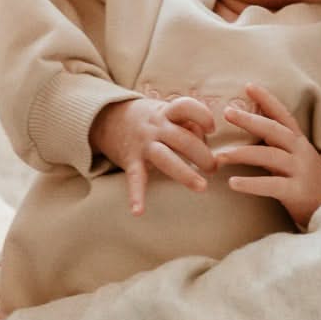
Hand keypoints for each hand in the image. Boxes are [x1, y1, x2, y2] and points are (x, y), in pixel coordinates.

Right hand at [90, 94, 216, 215]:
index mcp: (166, 112)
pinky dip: (136, 196)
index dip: (202, 116)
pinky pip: (135, 179)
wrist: (106, 117)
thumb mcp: (166, 110)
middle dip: (203, 155)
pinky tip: (138, 212)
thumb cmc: (148, 117)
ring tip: (202, 187)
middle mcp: (155, 127)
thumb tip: (206, 138)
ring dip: (185, 173)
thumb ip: (187, 121)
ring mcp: (142, 144)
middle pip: (183, 139)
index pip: (186, 107)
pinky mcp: (130, 160)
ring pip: (165, 158)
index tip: (211, 129)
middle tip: (214, 168)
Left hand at [218, 83, 320, 229]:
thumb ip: (275, 143)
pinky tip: (232, 182)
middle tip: (227, 112)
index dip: (267, 99)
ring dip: (242, 154)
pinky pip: (271, 185)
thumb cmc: (305, 180)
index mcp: (298, 141)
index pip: (283, 115)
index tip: (248, 86)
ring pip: (270, 156)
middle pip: (274, 131)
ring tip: (220, 156)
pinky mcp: (297, 192)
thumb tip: (247, 126)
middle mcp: (300, 152)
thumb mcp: (294, 156)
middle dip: (250, 120)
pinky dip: (251, 184)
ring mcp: (300, 171)